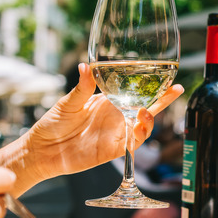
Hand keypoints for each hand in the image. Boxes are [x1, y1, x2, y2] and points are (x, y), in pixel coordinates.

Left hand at [0, 63, 183, 191]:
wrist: (42, 150)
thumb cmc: (53, 123)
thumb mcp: (68, 102)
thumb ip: (82, 88)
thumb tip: (86, 66)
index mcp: (107, 102)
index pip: (134, 92)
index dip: (151, 87)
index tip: (167, 77)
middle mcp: (116, 117)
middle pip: (146, 109)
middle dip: (163, 100)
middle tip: (175, 90)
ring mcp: (115, 134)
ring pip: (142, 128)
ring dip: (149, 120)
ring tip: (146, 112)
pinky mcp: (112, 151)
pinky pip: (132, 146)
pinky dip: (138, 137)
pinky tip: (138, 128)